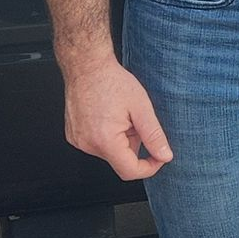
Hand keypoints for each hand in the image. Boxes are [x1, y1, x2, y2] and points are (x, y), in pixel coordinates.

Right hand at [62, 57, 173, 179]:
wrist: (86, 66)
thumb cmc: (111, 81)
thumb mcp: (141, 107)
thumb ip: (154, 135)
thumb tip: (165, 156)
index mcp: (105, 140)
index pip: (130, 171)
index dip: (149, 167)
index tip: (159, 157)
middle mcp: (88, 144)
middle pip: (120, 160)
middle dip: (134, 143)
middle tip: (135, 120)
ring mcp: (78, 141)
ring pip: (109, 152)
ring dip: (120, 139)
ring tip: (119, 114)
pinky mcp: (74, 136)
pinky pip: (96, 144)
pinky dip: (107, 135)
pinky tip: (107, 115)